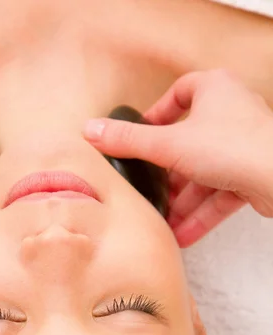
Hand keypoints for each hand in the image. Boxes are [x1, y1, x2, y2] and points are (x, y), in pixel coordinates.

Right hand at [83, 69, 272, 246]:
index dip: (157, 114)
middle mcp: (231, 114)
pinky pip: (219, 196)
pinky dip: (200, 215)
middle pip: (188, 144)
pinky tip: (181, 236)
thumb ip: (128, 141)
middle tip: (147, 192)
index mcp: (214, 90)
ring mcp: (244, 147)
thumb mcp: (168, 143)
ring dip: (182, 203)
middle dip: (167, 176)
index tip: (140, 136)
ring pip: (204, 176)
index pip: (179, 94)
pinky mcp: (253, 176)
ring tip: (161, 224)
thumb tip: (90, 131)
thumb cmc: (234, 147)